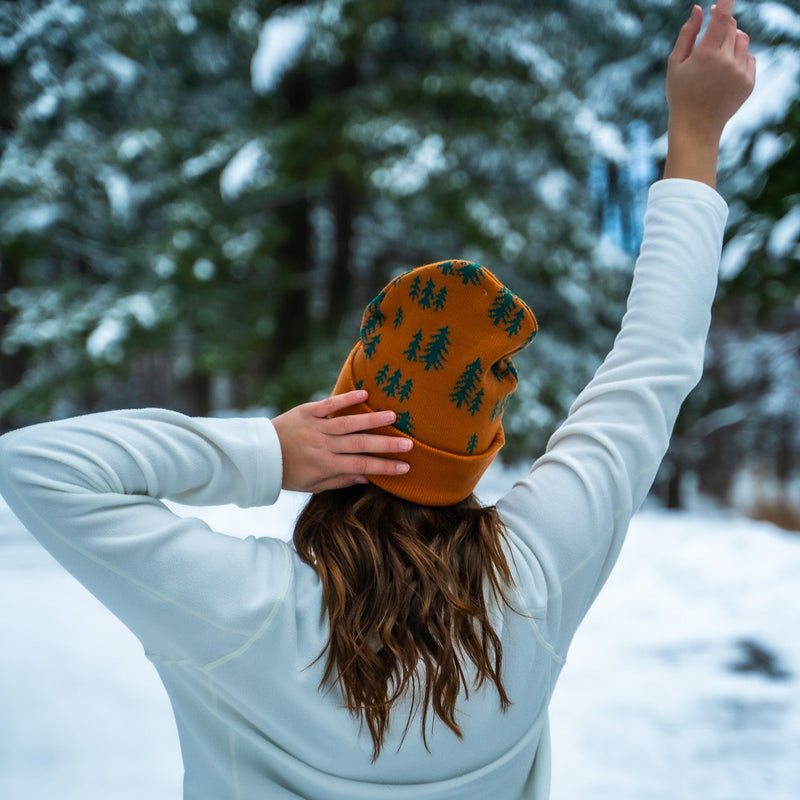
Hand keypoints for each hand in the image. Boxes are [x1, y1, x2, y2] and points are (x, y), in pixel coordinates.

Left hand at [271, 390, 412, 492]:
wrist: (260, 455)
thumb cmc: (290, 473)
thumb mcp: (314, 484)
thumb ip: (341, 480)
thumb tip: (368, 477)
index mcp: (325, 465)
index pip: (360, 466)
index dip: (384, 467)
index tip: (405, 467)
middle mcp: (322, 446)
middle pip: (359, 444)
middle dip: (386, 445)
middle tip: (409, 444)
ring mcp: (315, 427)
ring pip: (348, 423)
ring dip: (372, 419)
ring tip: (394, 417)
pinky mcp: (307, 411)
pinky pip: (329, 405)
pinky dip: (346, 399)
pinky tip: (365, 394)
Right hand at [664, 1, 755, 185]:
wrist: (696, 127)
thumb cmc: (680, 94)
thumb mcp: (675, 64)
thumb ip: (687, 34)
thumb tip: (699, 9)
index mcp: (705, 55)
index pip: (722, 18)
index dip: (726, 2)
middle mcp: (726, 61)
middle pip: (732, 27)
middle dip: (723, 27)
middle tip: (710, 39)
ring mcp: (740, 72)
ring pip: (743, 40)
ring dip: (732, 41)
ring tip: (717, 58)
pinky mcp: (749, 82)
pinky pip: (749, 57)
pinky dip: (739, 59)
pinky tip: (724, 74)